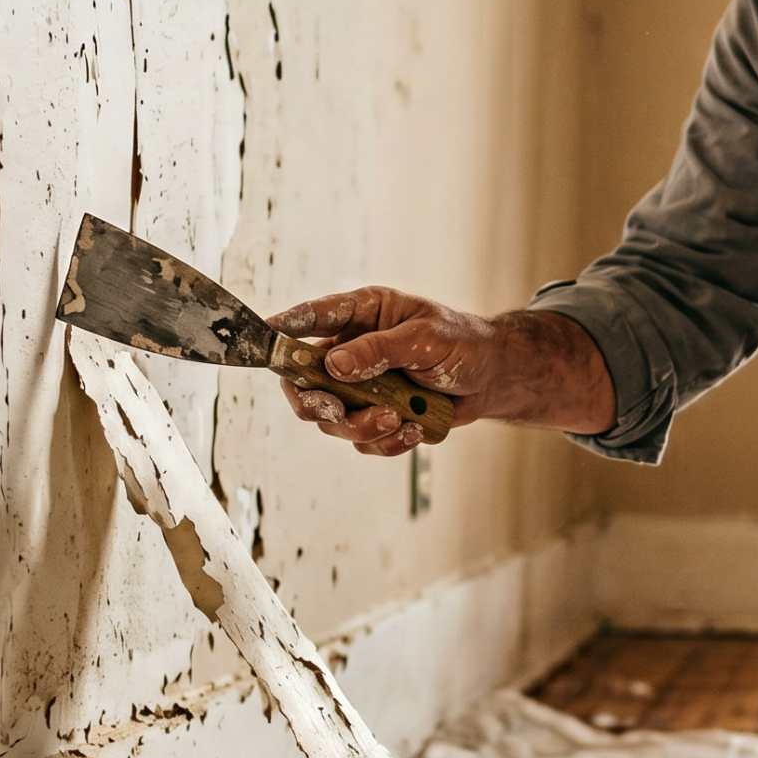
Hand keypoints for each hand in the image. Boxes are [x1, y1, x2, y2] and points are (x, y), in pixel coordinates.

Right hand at [265, 288, 612, 455]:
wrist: (494, 378)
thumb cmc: (464, 342)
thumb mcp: (426, 338)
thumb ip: (380, 349)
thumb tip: (333, 365)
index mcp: (361, 315)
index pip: (312, 318)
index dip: (283, 328)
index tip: (263, 338)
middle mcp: (352, 349)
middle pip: (304, 381)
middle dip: (316, 402)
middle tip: (337, 411)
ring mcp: (361, 386)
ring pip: (330, 419)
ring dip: (360, 426)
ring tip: (401, 422)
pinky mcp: (375, 415)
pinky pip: (361, 440)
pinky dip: (385, 442)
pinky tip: (415, 431)